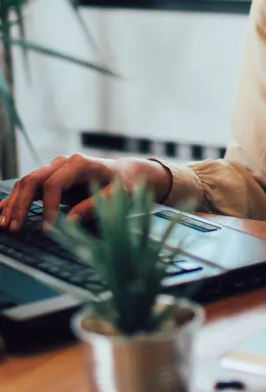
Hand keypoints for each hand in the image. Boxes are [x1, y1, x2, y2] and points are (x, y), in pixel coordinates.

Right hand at [0, 154, 171, 230]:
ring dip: (13, 204)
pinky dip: (15, 200)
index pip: (54, 183)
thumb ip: (94, 206)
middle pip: (33, 180)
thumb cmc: (124, 184)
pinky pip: (29, 187)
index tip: (47, 228)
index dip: (48, 206)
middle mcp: (63, 162)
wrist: (127, 173)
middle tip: (14, 228)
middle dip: (21, 204)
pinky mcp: (51, 177)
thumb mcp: (117, 196)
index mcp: (80, 164)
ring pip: (26, 183)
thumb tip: (69, 222)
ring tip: (4, 226)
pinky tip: (2, 214)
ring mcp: (55, 168)